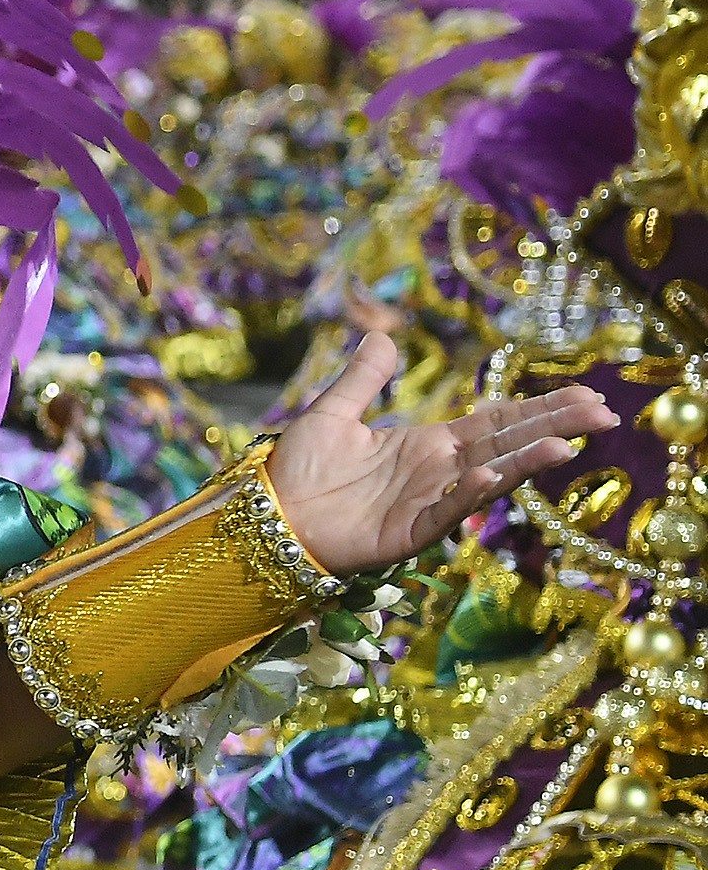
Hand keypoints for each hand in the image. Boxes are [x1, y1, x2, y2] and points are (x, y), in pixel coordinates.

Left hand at [270, 333, 615, 576]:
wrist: (265, 516)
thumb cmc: (295, 471)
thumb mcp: (331, 412)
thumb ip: (362, 379)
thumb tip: (383, 336)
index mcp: (427, 445)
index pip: (495, 422)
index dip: (537, 409)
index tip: (586, 395)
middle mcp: (437, 473)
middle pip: (505, 446)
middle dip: (552, 429)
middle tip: (604, 414)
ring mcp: (426, 503)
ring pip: (485, 479)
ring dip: (523, 464)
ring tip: (565, 445)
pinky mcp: (405, 534)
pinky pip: (442, 513)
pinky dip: (465, 496)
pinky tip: (487, 477)